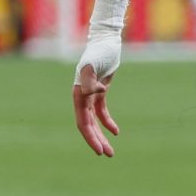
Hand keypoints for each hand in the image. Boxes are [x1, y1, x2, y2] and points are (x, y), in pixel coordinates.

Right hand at [72, 33, 122, 155]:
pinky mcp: (100, 91)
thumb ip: (92, 79)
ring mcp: (90, 94)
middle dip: (96, 141)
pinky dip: (108, 122)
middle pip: (88, 125)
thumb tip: (99, 93)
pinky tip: (116, 132)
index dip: (90, 137)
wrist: (107, 41)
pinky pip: (102, 111)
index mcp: (78, 94)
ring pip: (94, 121)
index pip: (83, 122)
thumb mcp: (95, 64)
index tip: (100, 150)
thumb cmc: (100, 51)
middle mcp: (82, 96)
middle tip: (107, 155)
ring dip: (101, 135)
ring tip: (110, 150)